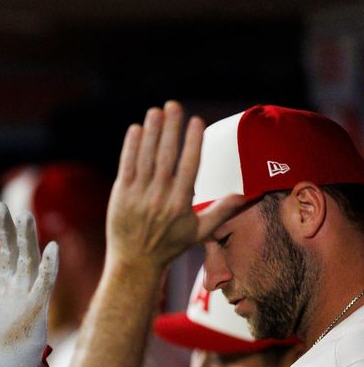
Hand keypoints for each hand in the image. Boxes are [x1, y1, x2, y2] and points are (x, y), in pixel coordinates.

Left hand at [0, 202, 57, 366]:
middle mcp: (5, 281)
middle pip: (6, 246)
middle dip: (2, 227)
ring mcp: (23, 290)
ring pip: (27, 257)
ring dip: (26, 238)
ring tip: (23, 216)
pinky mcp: (38, 305)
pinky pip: (45, 282)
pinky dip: (49, 265)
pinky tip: (51, 247)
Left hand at [106, 100, 244, 271]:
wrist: (135, 262)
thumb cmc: (169, 246)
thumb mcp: (199, 232)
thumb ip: (222, 212)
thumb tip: (246, 195)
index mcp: (180, 203)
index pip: (189, 167)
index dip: (193, 142)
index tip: (196, 121)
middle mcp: (159, 197)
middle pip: (166, 157)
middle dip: (171, 129)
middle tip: (174, 105)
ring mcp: (138, 195)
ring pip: (146, 158)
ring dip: (151, 132)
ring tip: (156, 111)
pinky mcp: (120, 195)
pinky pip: (126, 166)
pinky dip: (131, 147)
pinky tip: (136, 129)